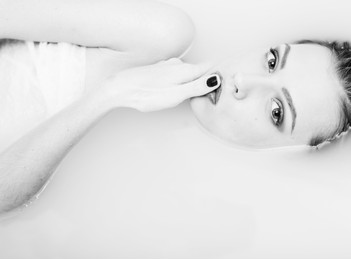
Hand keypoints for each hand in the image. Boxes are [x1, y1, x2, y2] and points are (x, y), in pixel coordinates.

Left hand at [102, 58, 219, 111]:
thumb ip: (197, 87)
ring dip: (194, 81)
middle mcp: (178, 65)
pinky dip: (182, 82)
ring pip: (189, 72)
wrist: (120, 88)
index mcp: (185, 70)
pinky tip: (177, 91)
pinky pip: (178, 74)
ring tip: (195, 95)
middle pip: (200, 70)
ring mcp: (168, 66)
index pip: (210, 68)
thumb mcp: (176, 95)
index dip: (219, 76)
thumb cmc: (147, 94)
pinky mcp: (160, 71)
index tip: (224, 87)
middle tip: (212, 95)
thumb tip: (216, 79)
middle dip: (207, 80)